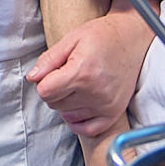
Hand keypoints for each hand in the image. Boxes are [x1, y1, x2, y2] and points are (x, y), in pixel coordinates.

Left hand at [28, 10, 151, 144]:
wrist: (132, 38)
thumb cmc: (102, 36)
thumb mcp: (71, 39)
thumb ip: (49, 60)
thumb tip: (32, 78)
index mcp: (82, 72)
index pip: (45, 92)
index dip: (44, 82)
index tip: (53, 72)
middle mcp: (95, 92)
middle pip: (55, 104)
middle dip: (56, 90)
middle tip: (69, 75)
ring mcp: (106, 104)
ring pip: (68, 116)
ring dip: (67, 104)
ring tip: (79, 85)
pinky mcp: (115, 112)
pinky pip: (89, 129)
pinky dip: (80, 121)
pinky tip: (80, 107)